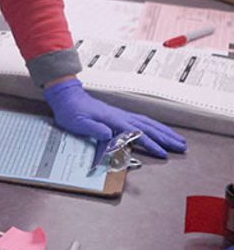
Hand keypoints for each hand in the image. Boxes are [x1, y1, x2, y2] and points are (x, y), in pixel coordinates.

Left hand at [43, 78, 185, 158]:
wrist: (66, 96)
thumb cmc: (70, 110)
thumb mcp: (78, 122)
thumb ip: (94, 129)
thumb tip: (110, 135)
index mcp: (113, 120)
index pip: (136, 133)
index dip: (150, 144)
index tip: (163, 153)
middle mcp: (121, 116)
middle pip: (148, 127)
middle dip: (166, 138)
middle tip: (182, 147)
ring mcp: (121, 115)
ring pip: (148, 123)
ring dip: (164, 131)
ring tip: (178, 139)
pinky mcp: (119, 115)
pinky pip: (142, 121)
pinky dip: (154, 126)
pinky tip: (159, 130)